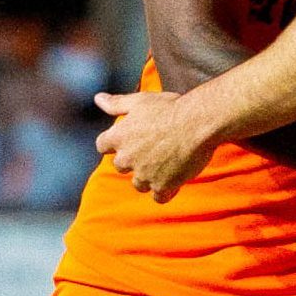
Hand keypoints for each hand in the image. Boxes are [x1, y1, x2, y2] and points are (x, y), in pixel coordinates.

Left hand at [94, 90, 217, 202]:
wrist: (198, 122)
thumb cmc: (170, 108)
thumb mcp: (141, 100)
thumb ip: (117, 103)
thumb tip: (98, 98)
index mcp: (119, 136)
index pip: (102, 145)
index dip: (114, 143)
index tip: (128, 139)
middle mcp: (127, 158)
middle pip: (121, 166)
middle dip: (134, 160)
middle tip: (154, 148)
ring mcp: (144, 174)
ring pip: (139, 183)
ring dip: (149, 176)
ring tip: (167, 163)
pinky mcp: (162, 186)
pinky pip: (159, 197)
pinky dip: (166, 190)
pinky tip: (176, 179)